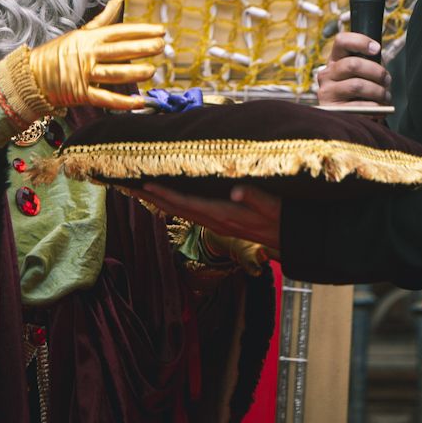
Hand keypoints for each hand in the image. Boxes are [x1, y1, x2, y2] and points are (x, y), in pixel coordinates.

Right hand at [21, 0, 167, 113]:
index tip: (161, 30)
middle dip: (141, 48)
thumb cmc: (58, 53)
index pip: (119, 32)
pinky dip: (122, 102)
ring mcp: (83, 75)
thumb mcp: (80, 33)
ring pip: (113, 74)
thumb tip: (118, 1)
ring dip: (134, 73)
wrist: (31, 76)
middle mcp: (87, 55)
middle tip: (161, 46)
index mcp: (89, 38)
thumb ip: (102, 20)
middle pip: (119, 51)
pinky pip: (104, 98)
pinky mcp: (80, 94)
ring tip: (152, 71)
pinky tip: (139, 102)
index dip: (141, 31)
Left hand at [136, 181, 281, 259]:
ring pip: (181, 211)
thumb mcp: (273, 206)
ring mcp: (217, 223)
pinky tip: (168, 197)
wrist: (293, 239)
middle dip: (152, 197)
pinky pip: (190, 212)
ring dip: (159, 200)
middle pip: (176, 209)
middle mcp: (215, 221)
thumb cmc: (283, 219)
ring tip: (140, 188)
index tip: (145, 183)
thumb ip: (255, 198)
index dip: (165, 194)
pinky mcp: (221, 221)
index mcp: (224, 215)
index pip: (186, 203)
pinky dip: (174, 203)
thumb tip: (236, 191)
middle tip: (128, 184)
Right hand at [316, 30, 391, 105]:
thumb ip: (369, 63)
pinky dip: (374, 108)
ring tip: (386, 97)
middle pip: (353, 64)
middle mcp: (326, 74)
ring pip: (357, 85)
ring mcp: (326, 92)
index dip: (360, 41)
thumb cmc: (361, 93)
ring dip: (378, 91)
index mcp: (334, 60)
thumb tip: (379, 57)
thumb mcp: (363, 74)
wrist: (350, 119)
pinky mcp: (331, 110)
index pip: (341, 41)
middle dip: (376, 72)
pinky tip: (380, 110)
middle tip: (387, 80)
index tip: (377, 49)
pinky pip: (358, 106)